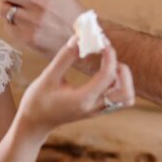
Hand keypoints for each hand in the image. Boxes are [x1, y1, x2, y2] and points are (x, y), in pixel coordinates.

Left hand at [0, 0, 84, 57]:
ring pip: (2, 9)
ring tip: (23, 14)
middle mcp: (40, 2)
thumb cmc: (69, 14)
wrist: (83, 40)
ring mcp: (33, 21)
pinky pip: (7, 26)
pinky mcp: (28, 38)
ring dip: (8, 9)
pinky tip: (27, 26)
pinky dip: (13, 25)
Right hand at [16, 37, 134, 136]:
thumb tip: (79, 38)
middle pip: (126, 93)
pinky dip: (118, 83)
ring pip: (126, 98)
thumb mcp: (48, 77)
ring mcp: (98, 110)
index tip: (103, 41)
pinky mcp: (98, 110)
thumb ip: (65, 57)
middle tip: (108, 57)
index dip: (109, 56)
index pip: (107, 76)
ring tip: (108, 65)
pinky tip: (104, 73)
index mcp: (82, 99)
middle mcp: (94, 107)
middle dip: (123, 71)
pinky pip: (119, 98)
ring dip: (124, 79)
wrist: (35, 123)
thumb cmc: (38, 100)